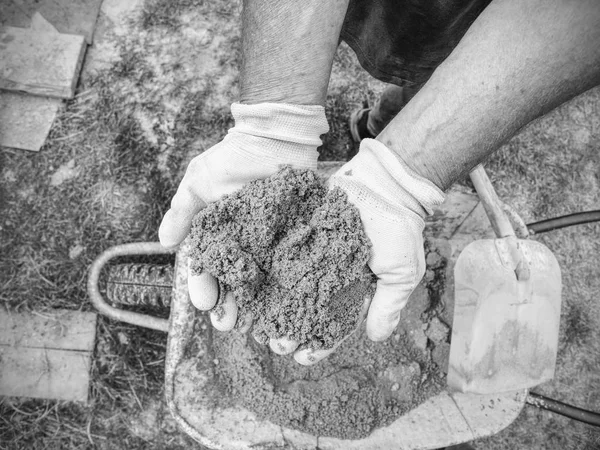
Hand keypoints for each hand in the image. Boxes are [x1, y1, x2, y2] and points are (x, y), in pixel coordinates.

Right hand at [158, 102, 328, 331]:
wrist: (275, 137)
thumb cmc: (233, 158)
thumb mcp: (200, 182)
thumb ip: (183, 211)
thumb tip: (164, 241)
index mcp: (220, 238)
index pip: (207, 269)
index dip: (204, 287)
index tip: (203, 302)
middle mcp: (246, 248)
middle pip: (236, 285)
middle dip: (232, 306)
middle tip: (229, 324)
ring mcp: (273, 246)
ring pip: (267, 283)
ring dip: (263, 306)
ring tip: (263, 328)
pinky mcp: (298, 240)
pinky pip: (297, 268)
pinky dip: (295, 288)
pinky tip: (295, 306)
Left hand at [276, 138, 444, 364]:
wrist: (383, 180)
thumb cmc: (398, 227)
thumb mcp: (401, 271)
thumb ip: (388, 304)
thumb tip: (376, 339)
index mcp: (354, 291)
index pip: (335, 326)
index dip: (320, 345)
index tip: (303, 358)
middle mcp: (330, 277)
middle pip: (306, 312)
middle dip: (291, 331)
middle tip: (275, 343)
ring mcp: (313, 256)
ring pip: (289, 289)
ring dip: (274, 308)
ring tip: (257, 326)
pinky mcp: (299, 234)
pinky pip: (281, 257)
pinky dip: (267, 273)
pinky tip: (252, 289)